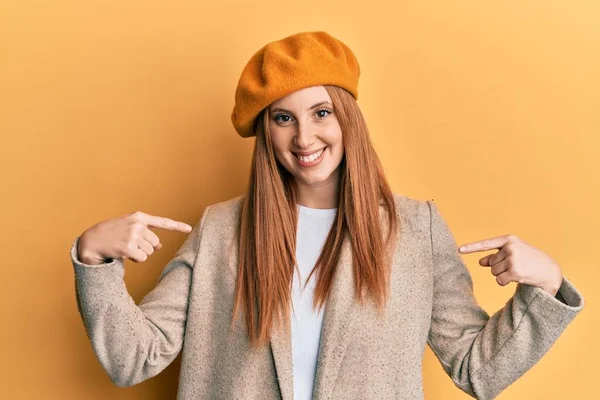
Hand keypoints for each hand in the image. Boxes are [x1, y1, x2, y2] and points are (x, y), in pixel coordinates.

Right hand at [77, 211, 192, 264]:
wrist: (90, 241)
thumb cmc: (112, 235)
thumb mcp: (129, 229)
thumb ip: (145, 234)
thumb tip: (160, 246)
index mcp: (139, 217)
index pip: (162, 222)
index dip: (177, 226)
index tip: (189, 228)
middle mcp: (137, 224)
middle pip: (155, 243)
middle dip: (145, 247)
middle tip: (129, 245)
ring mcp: (133, 235)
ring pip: (149, 252)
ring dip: (139, 254)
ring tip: (124, 248)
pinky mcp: (128, 247)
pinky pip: (142, 259)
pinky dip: (135, 260)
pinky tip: (123, 254)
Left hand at [458, 234, 562, 295]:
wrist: (550, 271)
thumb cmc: (529, 260)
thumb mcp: (513, 253)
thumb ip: (496, 255)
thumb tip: (480, 262)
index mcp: (509, 239)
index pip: (486, 243)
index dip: (471, 247)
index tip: (459, 250)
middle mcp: (510, 247)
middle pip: (490, 263)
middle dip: (500, 267)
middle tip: (516, 266)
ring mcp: (513, 259)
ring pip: (493, 272)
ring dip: (503, 275)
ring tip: (518, 271)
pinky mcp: (515, 272)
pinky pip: (499, 281)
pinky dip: (505, 282)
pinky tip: (518, 279)